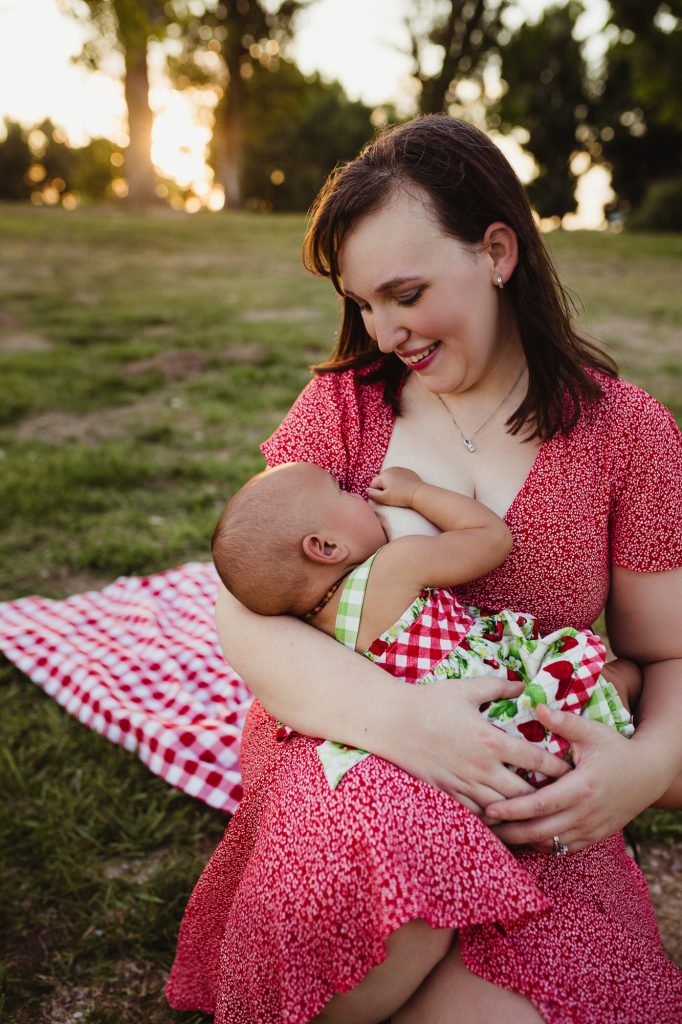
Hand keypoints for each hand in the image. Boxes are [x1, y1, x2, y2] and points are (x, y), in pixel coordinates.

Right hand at [367, 467, 422, 507]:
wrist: (419, 494)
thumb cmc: (401, 497)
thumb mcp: (384, 499)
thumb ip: (372, 495)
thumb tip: (367, 490)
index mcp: (384, 474)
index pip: (373, 484)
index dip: (377, 492)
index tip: (386, 497)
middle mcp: (391, 469)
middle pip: (382, 480)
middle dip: (384, 488)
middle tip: (393, 495)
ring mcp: (400, 469)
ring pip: (390, 478)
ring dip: (392, 485)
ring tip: (399, 492)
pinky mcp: (408, 472)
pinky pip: (399, 477)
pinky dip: (400, 482)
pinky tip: (405, 488)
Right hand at [386, 676, 570, 815]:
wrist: (393, 722)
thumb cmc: (430, 702)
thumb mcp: (467, 689)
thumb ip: (499, 687)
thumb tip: (523, 685)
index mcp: (490, 740)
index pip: (535, 760)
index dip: (557, 768)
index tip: (570, 770)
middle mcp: (481, 768)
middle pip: (524, 793)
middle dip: (544, 796)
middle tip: (558, 796)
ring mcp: (464, 784)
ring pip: (502, 809)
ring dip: (520, 811)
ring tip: (536, 810)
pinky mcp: (448, 793)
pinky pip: (476, 815)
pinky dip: (493, 818)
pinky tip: (502, 817)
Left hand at [484, 703, 658, 851]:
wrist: (648, 774)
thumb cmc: (616, 749)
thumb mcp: (592, 732)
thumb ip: (563, 722)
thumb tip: (535, 707)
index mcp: (581, 787)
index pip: (541, 804)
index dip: (513, 810)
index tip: (489, 809)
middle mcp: (585, 813)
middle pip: (541, 831)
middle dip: (510, 831)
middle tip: (483, 827)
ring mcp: (591, 829)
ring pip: (551, 844)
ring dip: (524, 841)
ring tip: (497, 833)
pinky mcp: (594, 836)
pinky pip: (564, 849)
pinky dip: (543, 846)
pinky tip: (524, 837)